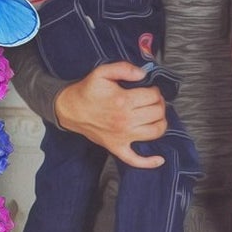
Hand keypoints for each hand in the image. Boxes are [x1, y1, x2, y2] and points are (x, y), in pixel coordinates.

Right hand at [53, 61, 167, 168]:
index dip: (155, 91)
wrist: (69, 109)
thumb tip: (143, 74)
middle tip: (153, 100)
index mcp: (123, 101)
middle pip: (157, 112)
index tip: (151, 89)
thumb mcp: (102, 72)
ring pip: (155, 132)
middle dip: (159, 104)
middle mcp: (125, 121)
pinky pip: (135, 160)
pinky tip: (159, 159)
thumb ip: (124, 68)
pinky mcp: (117, 147)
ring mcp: (122, 137)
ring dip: (161, 123)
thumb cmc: (86, 91)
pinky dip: (149, 162)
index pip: (153, 96)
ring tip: (156, 115)